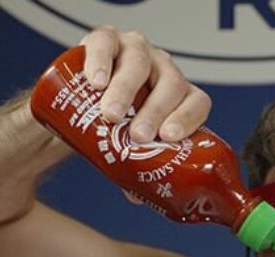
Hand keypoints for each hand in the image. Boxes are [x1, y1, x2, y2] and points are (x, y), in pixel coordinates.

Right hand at [79, 26, 211, 205]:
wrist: (77, 100)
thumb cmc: (113, 125)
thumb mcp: (128, 145)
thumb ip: (136, 168)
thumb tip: (142, 199)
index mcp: (179, 95)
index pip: (198, 102)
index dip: (187, 118)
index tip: (169, 138)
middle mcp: (163, 69)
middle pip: (171, 84)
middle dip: (156, 111)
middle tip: (138, 136)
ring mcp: (136, 50)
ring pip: (139, 63)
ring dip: (127, 90)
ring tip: (111, 116)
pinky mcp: (104, 39)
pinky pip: (106, 44)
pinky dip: (101, 61)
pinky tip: (96, 82)